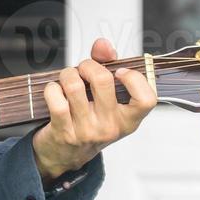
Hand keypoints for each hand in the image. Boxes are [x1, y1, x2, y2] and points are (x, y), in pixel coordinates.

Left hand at [31, 37, 156, 180]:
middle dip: (88, 65)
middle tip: (83, 70)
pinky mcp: (64, 132)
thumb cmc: (88, 121)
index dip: (134, 78)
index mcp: (129, 120)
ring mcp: (87, 132)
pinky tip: (55, 91)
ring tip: (67, 79)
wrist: (65, 155)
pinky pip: (56, 98)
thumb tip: (103, 44)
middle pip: (103, 81)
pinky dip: (52, 88)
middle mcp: (111, 127)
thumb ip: (107, 66)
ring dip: (67, 74)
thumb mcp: (105, 99)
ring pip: (75, 86)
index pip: (147, 99)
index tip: (120, 72)